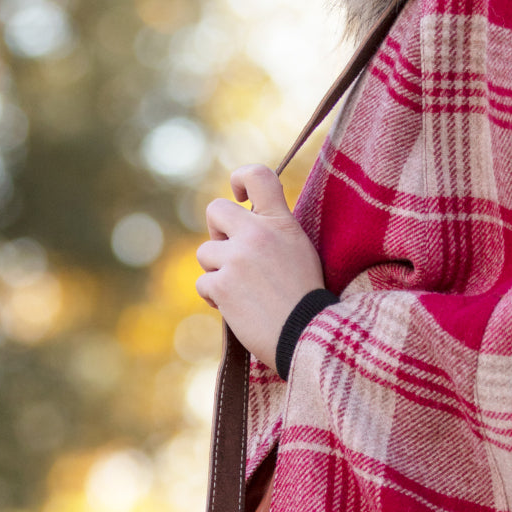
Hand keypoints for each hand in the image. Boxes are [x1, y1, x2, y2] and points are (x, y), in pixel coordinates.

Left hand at [196, 165, 324, 371]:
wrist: (308, 336)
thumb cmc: (307, 300)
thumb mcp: (301, 251)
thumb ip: (275, 232)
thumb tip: (246, 222)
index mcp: (281, 222)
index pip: (257, 175)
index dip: (240, 179)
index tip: (239, 196)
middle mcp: (257, 234)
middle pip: (215, 210)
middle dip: (217, 232)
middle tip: (231, 253)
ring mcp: (237, 258)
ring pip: (205, 253)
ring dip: (216, 271)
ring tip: (241, 291)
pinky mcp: (222, 285)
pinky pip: (203, 283)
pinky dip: (214, 297)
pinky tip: (236, 308)